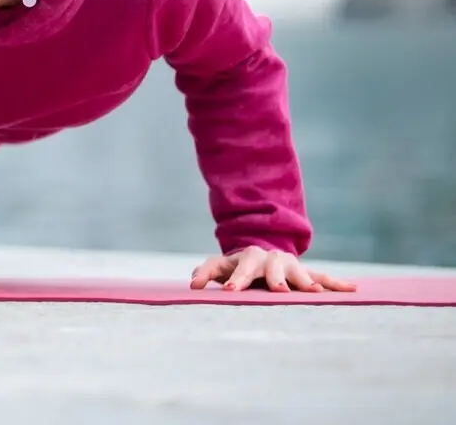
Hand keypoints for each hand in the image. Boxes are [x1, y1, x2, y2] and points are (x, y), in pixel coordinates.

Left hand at [190, 246, 355, 292]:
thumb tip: (193, 286)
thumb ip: (205, 273)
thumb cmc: (237, 267)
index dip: (236, 277)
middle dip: (273, 277)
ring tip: (315, 292)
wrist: (263, 255)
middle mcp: (270, 258)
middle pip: (270, 266)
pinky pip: (323, 277)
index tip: (231, 290)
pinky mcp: (306, 273)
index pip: (239, 266)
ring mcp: (290, 265)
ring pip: (298, 271)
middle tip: (277, 290)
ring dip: (306, 280)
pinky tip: (352, 290)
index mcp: (247, 258)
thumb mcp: (220, 268)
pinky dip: (336, 283)